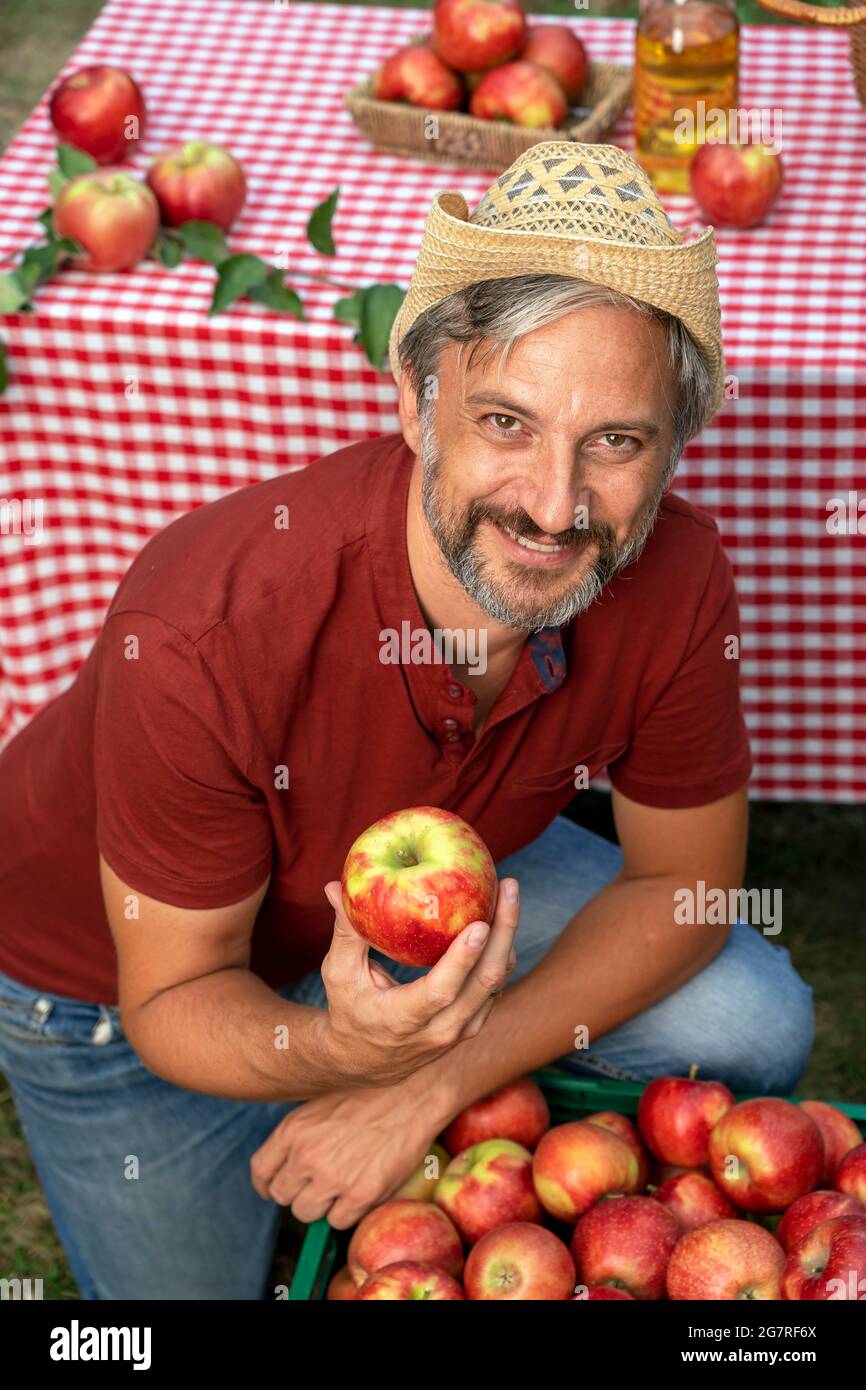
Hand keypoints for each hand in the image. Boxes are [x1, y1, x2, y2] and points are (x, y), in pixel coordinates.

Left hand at [250, 1076, 449, 1227]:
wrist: (414, 1090)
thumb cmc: (371, 1090)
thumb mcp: (322, 1101)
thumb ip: (301, 1132)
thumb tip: (290, 1159)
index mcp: (292, 1129)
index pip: (261, 1171)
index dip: (267, 1184)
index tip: (275, 1187)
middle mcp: (306, 1156)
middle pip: (283, 1196)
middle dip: (298, 1192)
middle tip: (319, 1184)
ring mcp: (332, 1178)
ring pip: (307, 1213)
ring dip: (322, 1205)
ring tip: (343, 1185)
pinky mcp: (360, 1195)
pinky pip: (338, 1221)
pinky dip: (348, 1211)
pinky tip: (361, 1189)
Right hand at [317, 877, 518, 1088]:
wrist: (365, 1061)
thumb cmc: (349, 1009)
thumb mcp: (339, 973)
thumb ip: (345, 931)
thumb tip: (336, 886)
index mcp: (402, 1019)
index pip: (440, 991)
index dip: (462, 959)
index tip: (479, 924)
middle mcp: (439, 1030)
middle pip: (483, 983)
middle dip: (502, 932)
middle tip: (508, 887)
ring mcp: (460, 1030)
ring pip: (497, 983)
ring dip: (508, 937)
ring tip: (509, 893)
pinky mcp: (471, 1024)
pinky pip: (496, 985)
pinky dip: (502, 950)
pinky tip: (502, 916)